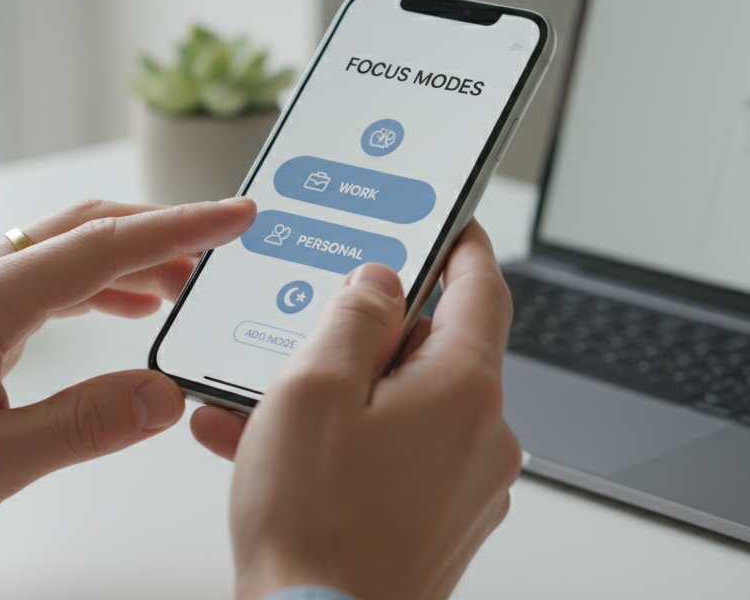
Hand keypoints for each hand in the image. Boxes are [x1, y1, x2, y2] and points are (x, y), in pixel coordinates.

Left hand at [0, 197, 255, 574]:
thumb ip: (84, 426)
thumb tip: (165, 394)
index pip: (100, 247)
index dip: (178, 229)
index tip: (235, 217)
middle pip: (85, 229)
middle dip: (163, 229)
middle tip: (227, 237)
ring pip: (66, 253)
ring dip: (133, 259)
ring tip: (190, 283)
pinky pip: (46, 284)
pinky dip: (99, 286)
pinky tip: (126, 309)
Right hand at [191, 221, 521, 599]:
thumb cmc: (314, 529)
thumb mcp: (313, 388)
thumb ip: (354, 315)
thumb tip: (379, 283)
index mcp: (465, 390)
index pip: (482, 287)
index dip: (461, 243)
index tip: (449, 220)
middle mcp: (483, 438)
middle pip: (436, 350)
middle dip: (368, 336)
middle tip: (311, 333)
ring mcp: (466, 487)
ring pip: (406, 408)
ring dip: (342, 397)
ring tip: (265, 408)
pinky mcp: (440, 523)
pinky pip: (397, 457)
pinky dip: (347, 444)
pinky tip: (279, 452)